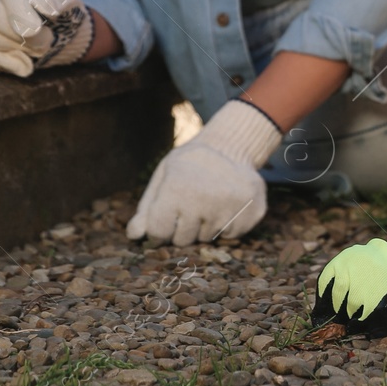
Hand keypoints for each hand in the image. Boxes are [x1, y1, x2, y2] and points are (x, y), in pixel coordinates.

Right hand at [0, 0, 94, 76]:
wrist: (54, 34)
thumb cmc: (59, 14)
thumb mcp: (67, 3)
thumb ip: (58, 0)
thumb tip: (40, 3)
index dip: (21, 10)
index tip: (36, 28)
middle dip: (22, 34)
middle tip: (47, 39)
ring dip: (16, 48)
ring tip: (37, 48)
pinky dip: (4, 62)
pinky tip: (24, 62)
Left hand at [125, 98, 283, 244]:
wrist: (230, 145)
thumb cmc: (189, 163)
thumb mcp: (164, 176)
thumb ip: (147, 208)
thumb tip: (134, 235)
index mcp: (177, 190)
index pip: (158, 233)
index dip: (159, 227)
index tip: (165, 215)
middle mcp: (205, 201)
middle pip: (183, 240)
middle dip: (183, 227)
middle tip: (190, 203)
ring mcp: (231, 207)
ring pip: (208, 238)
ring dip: (205, 225)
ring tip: (210, 200)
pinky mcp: (252, 212)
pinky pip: (231, 235)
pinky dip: (227, 224)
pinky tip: (227, 204)